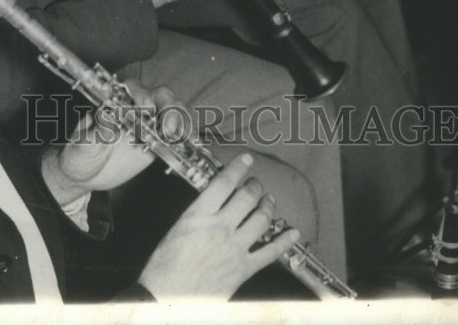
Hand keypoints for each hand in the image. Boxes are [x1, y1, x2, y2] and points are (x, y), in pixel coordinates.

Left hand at [40, 82, 178, 205]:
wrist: (84, 176)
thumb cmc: (80, 155)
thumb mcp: (84, 144)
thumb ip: (97, 130)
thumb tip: (107, 116)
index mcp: (116, 103)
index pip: (134, 88)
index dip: (142, 94)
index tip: (144, 108)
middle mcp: (135, 109)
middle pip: (159, 95)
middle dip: (167, 107)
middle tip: (166, 128)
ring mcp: (149, 124)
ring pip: (172, 110)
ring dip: (180, 119)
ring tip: (180, 137)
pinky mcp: (158, 141)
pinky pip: (177, 132)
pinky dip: (186, 134)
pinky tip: (189, 142)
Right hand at [138, 154, 299, 298]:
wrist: (167, 299)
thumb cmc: (164, 266)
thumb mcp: (177, 229)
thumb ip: (198, 213)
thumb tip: (213, 201)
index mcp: (199, 215)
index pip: (224, 182)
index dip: (238, 167)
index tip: (246, 159)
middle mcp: (220, 227)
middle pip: (246, 197)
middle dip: (254, 186)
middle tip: (255, 183)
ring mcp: (234, 248)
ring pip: (261, 219)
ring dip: (268, 206)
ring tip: (269, 200)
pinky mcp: (243, 269)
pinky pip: (270, 252)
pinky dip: (284, 241)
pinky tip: (293, 233)